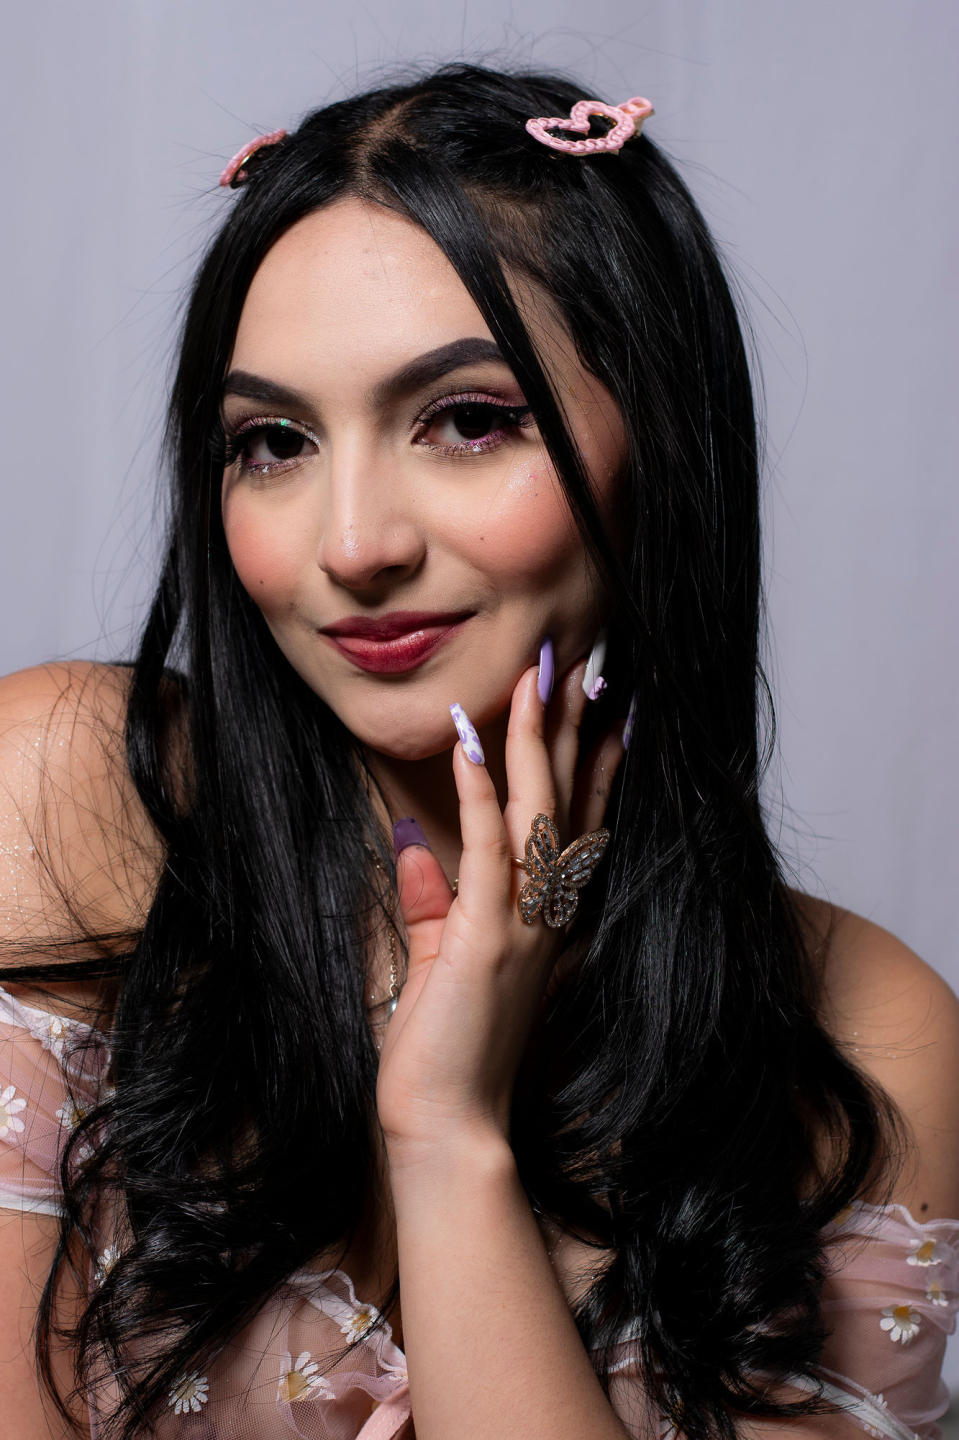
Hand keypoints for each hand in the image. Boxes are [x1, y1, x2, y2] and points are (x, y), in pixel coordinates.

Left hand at [375, 657, 624, 1160]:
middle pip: (569, 801)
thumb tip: (417, 842)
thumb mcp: (441, 961)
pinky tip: (476, 736)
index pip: (574, 822)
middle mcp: (550, 914)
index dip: (590, 760)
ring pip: (539, 809)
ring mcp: (527, 924)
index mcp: (545, 918)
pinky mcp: (489, 938)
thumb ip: (435, 900)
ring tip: (539, 673)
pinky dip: (483, 788)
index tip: (600, 704)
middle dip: (575, 727)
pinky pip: (489, 845)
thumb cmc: (445, 1052)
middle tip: (582, 662)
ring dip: (537, 736)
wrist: (448, 1127)